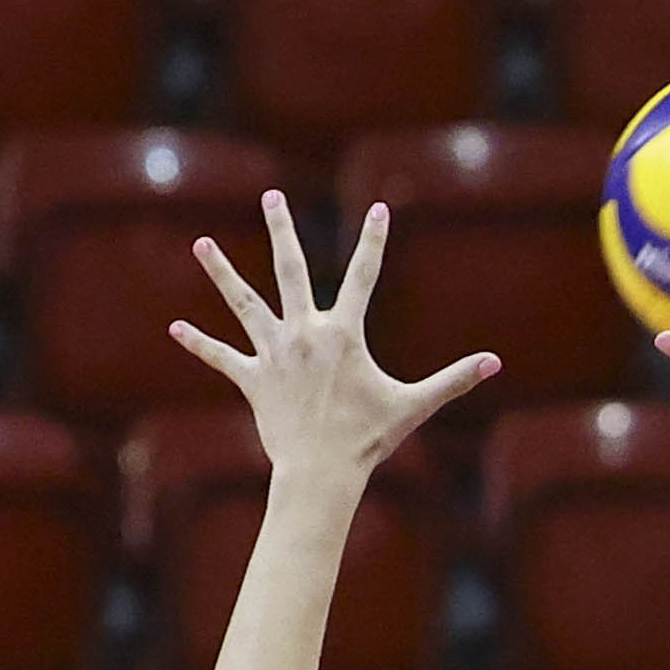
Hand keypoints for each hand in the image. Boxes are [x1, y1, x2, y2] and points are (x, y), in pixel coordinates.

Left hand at [172, 193, 499, 481]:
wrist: (321, 473)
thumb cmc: (369, 440)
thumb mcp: (414, 405)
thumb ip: (453, 380)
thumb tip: (495, 363)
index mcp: (343, 333)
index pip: (362, 276)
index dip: (373, 242)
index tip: (376, 209)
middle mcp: (304, 333)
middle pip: (289, 269)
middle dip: (281, 229)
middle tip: (270, 196)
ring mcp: (275, 354)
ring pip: (244, 303)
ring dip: (222, 273)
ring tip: (201, 244)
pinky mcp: (253, 379)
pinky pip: (221, 357)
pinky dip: (198, 344)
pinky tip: (174, 328)